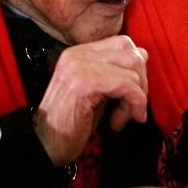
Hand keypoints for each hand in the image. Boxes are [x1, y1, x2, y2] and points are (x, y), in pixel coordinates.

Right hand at [32, 35, 148, 166]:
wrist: (44, 145)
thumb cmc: (70, 123)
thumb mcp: (98, 93)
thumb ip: (117, 73)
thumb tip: (143, 54)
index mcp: (80, 53)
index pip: (123, 43)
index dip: (137, 68)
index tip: (135, 92)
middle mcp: (78, 54)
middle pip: (131, 53)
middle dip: (142, 83)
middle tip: (134, 108)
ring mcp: (80, 66)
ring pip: (132, 70)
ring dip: (136, 98)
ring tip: (123, 118)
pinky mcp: (85, 83)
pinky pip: (126, 86)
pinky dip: (134, 104)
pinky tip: (118, 123)